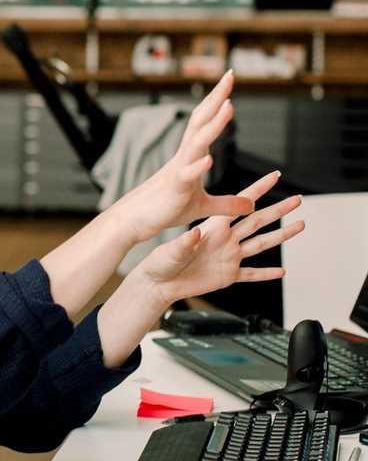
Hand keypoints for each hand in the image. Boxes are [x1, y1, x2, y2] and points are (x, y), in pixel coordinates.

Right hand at [115, 71, 255, 242]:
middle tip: (229, 75)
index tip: (230, 79)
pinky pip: (187, 175)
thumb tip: (251, 203)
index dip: (218, 100)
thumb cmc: (166, 209)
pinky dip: (198, 167)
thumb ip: (228, 204)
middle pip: (201, 121)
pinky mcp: (175, 189)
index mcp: (192, 156)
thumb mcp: (203, 207)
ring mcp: (179, 170)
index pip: (206, 122)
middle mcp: (185, 157)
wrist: (136, 220)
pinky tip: (208, 160)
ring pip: (197, 143)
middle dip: (216, 98)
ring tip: (229, 106)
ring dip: (213, 125)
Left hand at [136, 170, 303, 305]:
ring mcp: (229, 257)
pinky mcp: (228, 276)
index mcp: (212, 228)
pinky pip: (252, 274)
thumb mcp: (171, 251)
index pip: (239, 204)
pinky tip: (281, 271)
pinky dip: (266, 273)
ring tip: (300, 226)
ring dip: (281, 236)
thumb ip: (185, 243)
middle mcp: (225, 240)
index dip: (257, 190)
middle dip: (278, 210)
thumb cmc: (160, 263)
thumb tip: (195, 233)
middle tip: (297, 199)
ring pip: (261, 244)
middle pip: (258, 221)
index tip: (274, 176)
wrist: (159, 284)